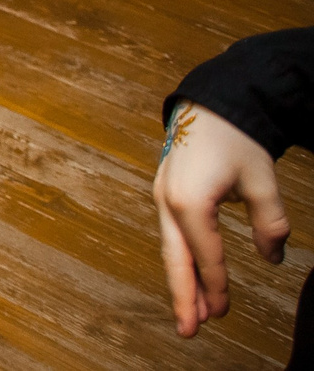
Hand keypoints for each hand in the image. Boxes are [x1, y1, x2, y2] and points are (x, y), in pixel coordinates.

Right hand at [156, 101, 289, 337]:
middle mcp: (168, 201)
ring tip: (192, 315)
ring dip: (181, 281)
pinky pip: (170, 233)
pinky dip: (179, 258)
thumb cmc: (235, 139)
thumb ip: (270, 223)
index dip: (217, 286)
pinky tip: (188, 274)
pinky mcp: (165, 191)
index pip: (207, 255)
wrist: (210, 103)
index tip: (223, 313)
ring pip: (170, 248)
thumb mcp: (262, 182)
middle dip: (183, 297)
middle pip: (175, 259)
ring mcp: (162, 195)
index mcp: (190, 202)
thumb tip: (272, 257)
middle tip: (189, 331)